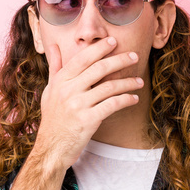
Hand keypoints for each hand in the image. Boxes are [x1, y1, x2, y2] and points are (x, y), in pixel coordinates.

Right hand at [29, 36, 143, 171]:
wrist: (51, 148)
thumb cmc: (53, 119)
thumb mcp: (50, 91)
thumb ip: (55, 68)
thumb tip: (54, 47)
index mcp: (60, 81)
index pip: (82, 58)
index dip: (99, 48)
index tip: (113, 41)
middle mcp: (68, 90)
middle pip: (99, 68)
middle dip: (119, 60)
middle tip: (134, 56)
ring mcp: (78, 105)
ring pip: (109, 87)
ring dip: (127, 82)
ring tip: (139, 81)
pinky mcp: (88, 120)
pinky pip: (112, 105)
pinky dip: (126, 99)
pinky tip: (134, 98)